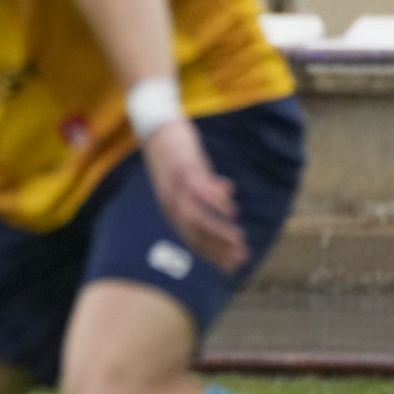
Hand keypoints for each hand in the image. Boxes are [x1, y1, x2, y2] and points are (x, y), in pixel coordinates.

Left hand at [141, 120, 247, 273]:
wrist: (154, 125)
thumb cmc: (174, 153)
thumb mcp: (189, 178)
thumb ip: (206, 194)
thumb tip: (229, 206)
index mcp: (170, 206)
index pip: (191, 238)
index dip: (211, 254)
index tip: (230, 268)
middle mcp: (171, 200)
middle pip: (194, 232)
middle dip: (217, 248)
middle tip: (240, 259)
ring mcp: (176, 185)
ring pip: (196, 216)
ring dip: (218, 230)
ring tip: (239, 240)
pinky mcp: (183, 167)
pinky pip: (199, 189)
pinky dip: (215, 201)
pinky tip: (232, 209)